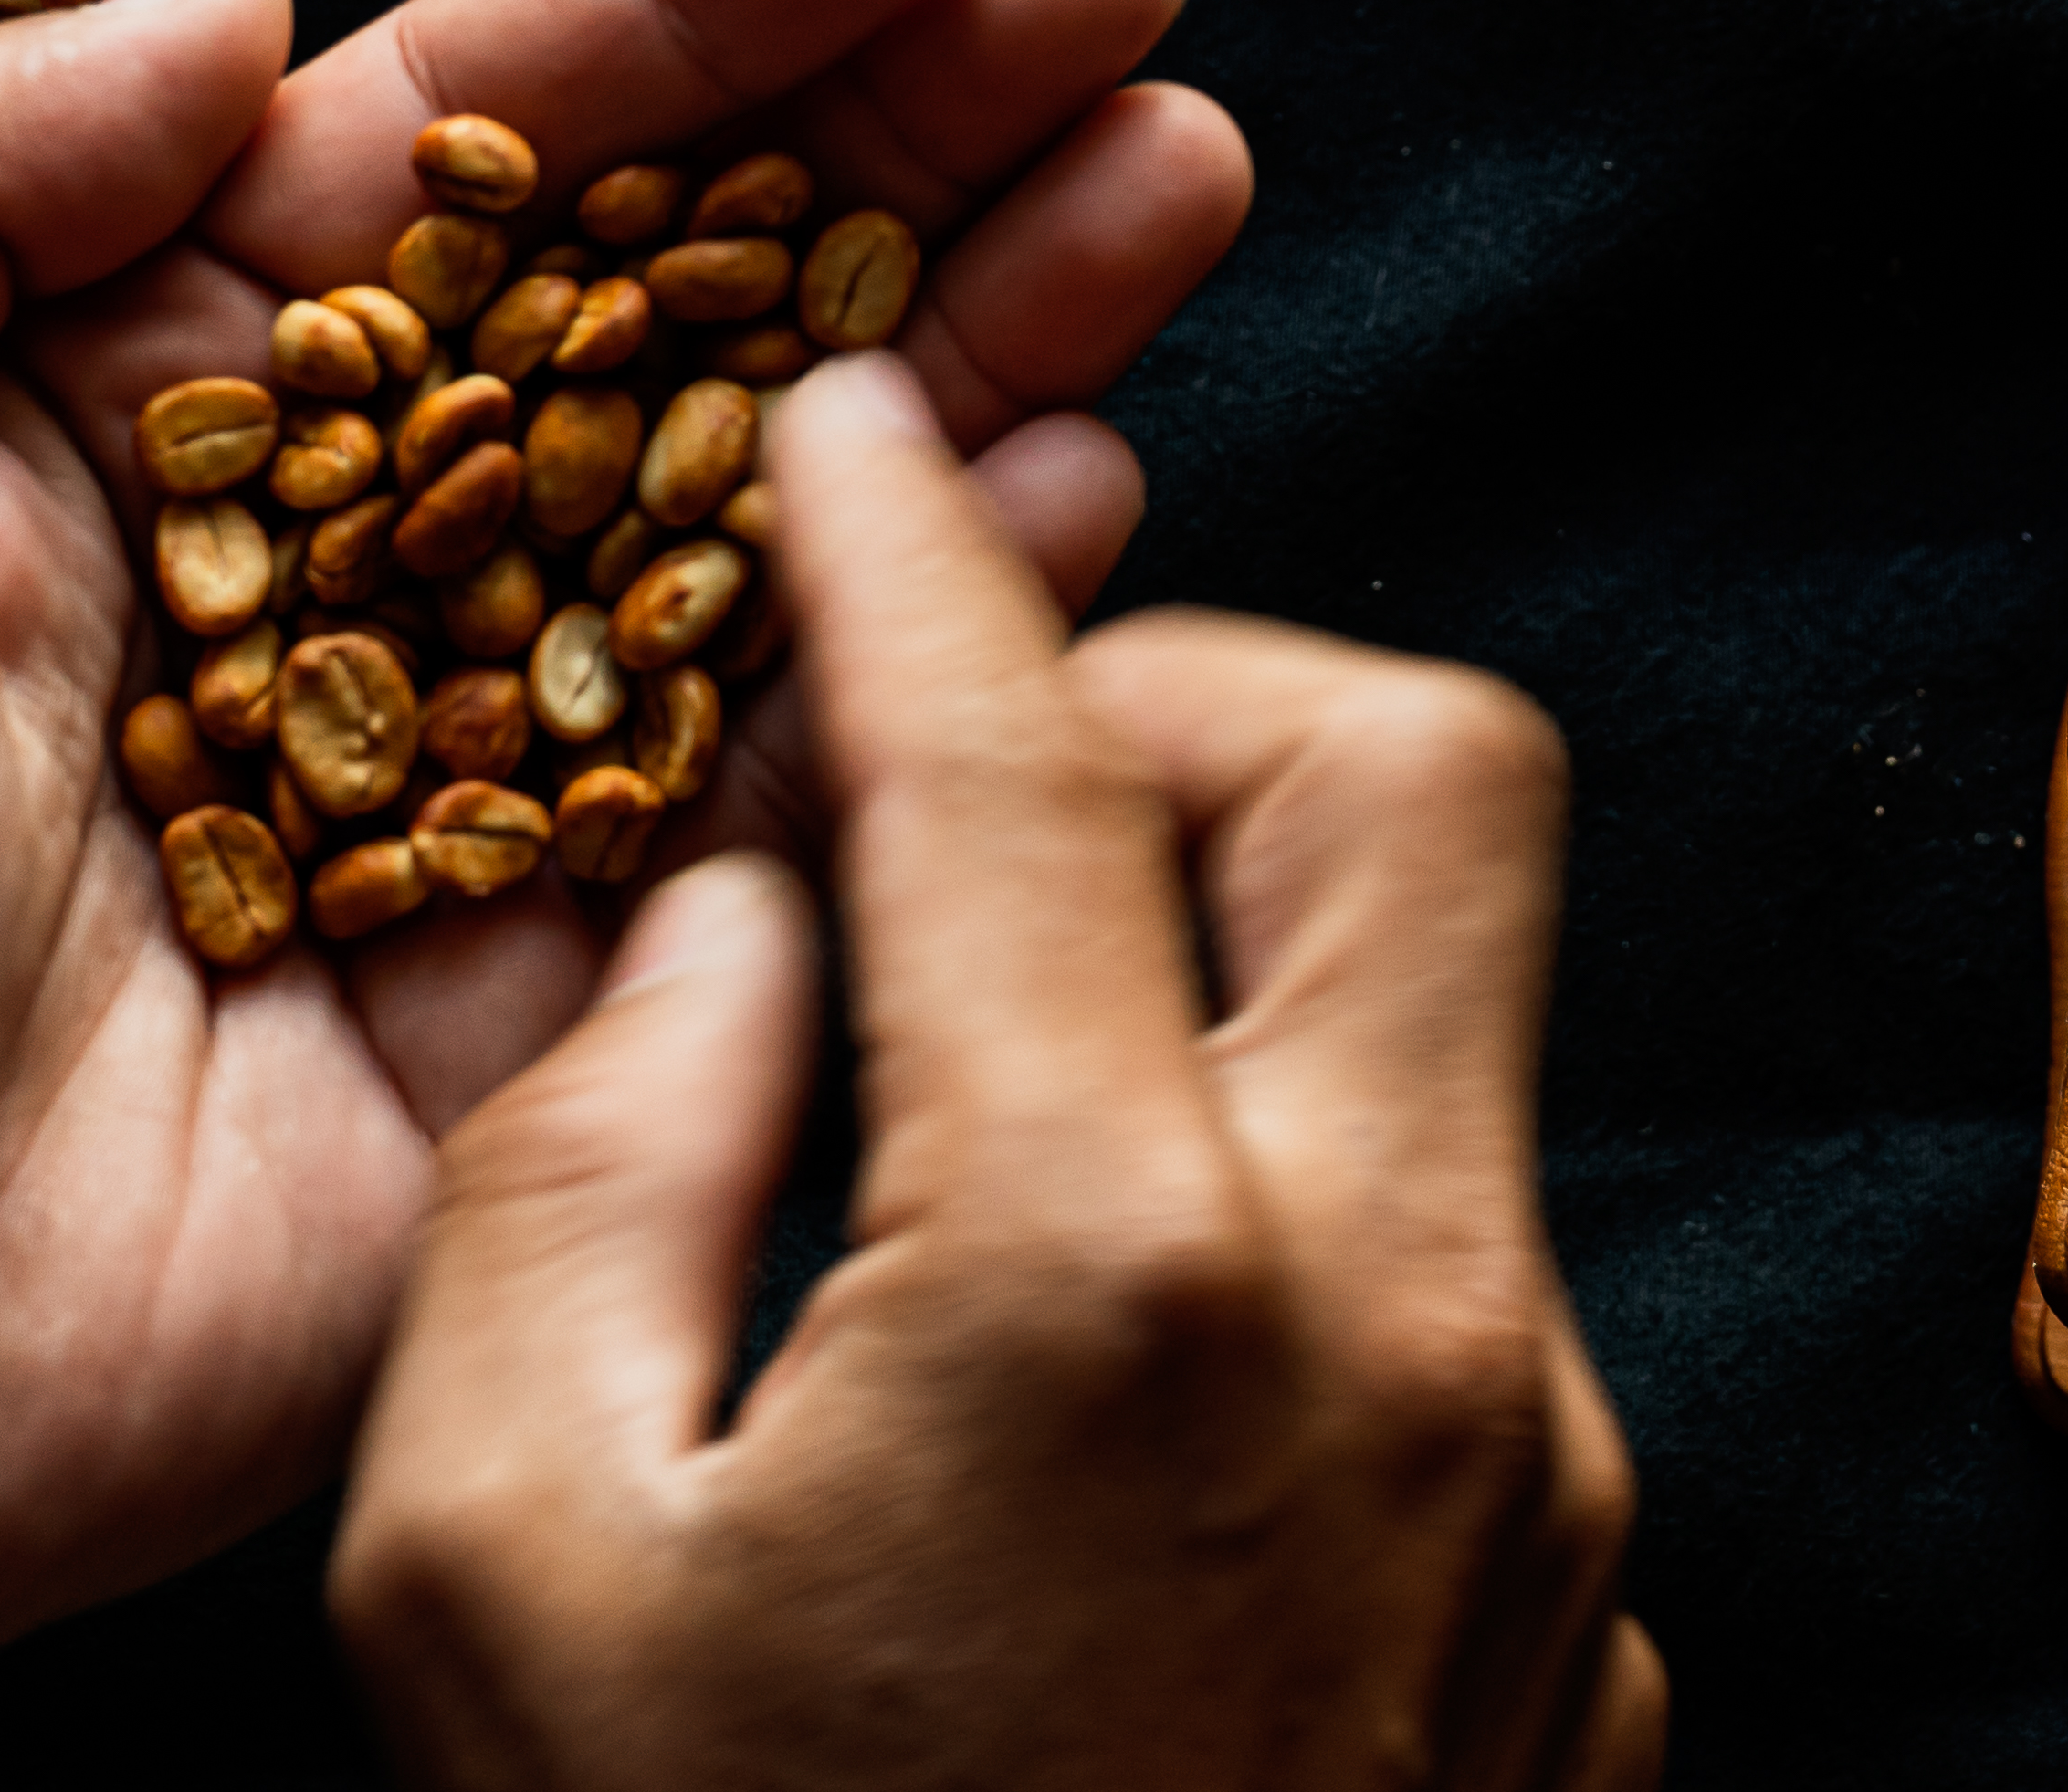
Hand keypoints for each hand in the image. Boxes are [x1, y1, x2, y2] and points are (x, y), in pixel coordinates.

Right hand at [332, 355, 1662, 1791]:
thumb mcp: (489, 1578)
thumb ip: (595, 1166)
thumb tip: (733, 922)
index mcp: (1110, 1267)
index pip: (1020, 753)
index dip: (905, 550)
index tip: (842, 441)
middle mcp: (1405, 1325)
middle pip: (1418, 775)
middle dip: (1195, 702)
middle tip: (981, 810)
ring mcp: (1541, 1488)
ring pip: (1456, 1039)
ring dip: (1240, 977)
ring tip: (998, 1101)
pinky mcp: (1578, 1625)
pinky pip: (1466, 1296)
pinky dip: (1292, 1247)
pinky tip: (1094, 1395)